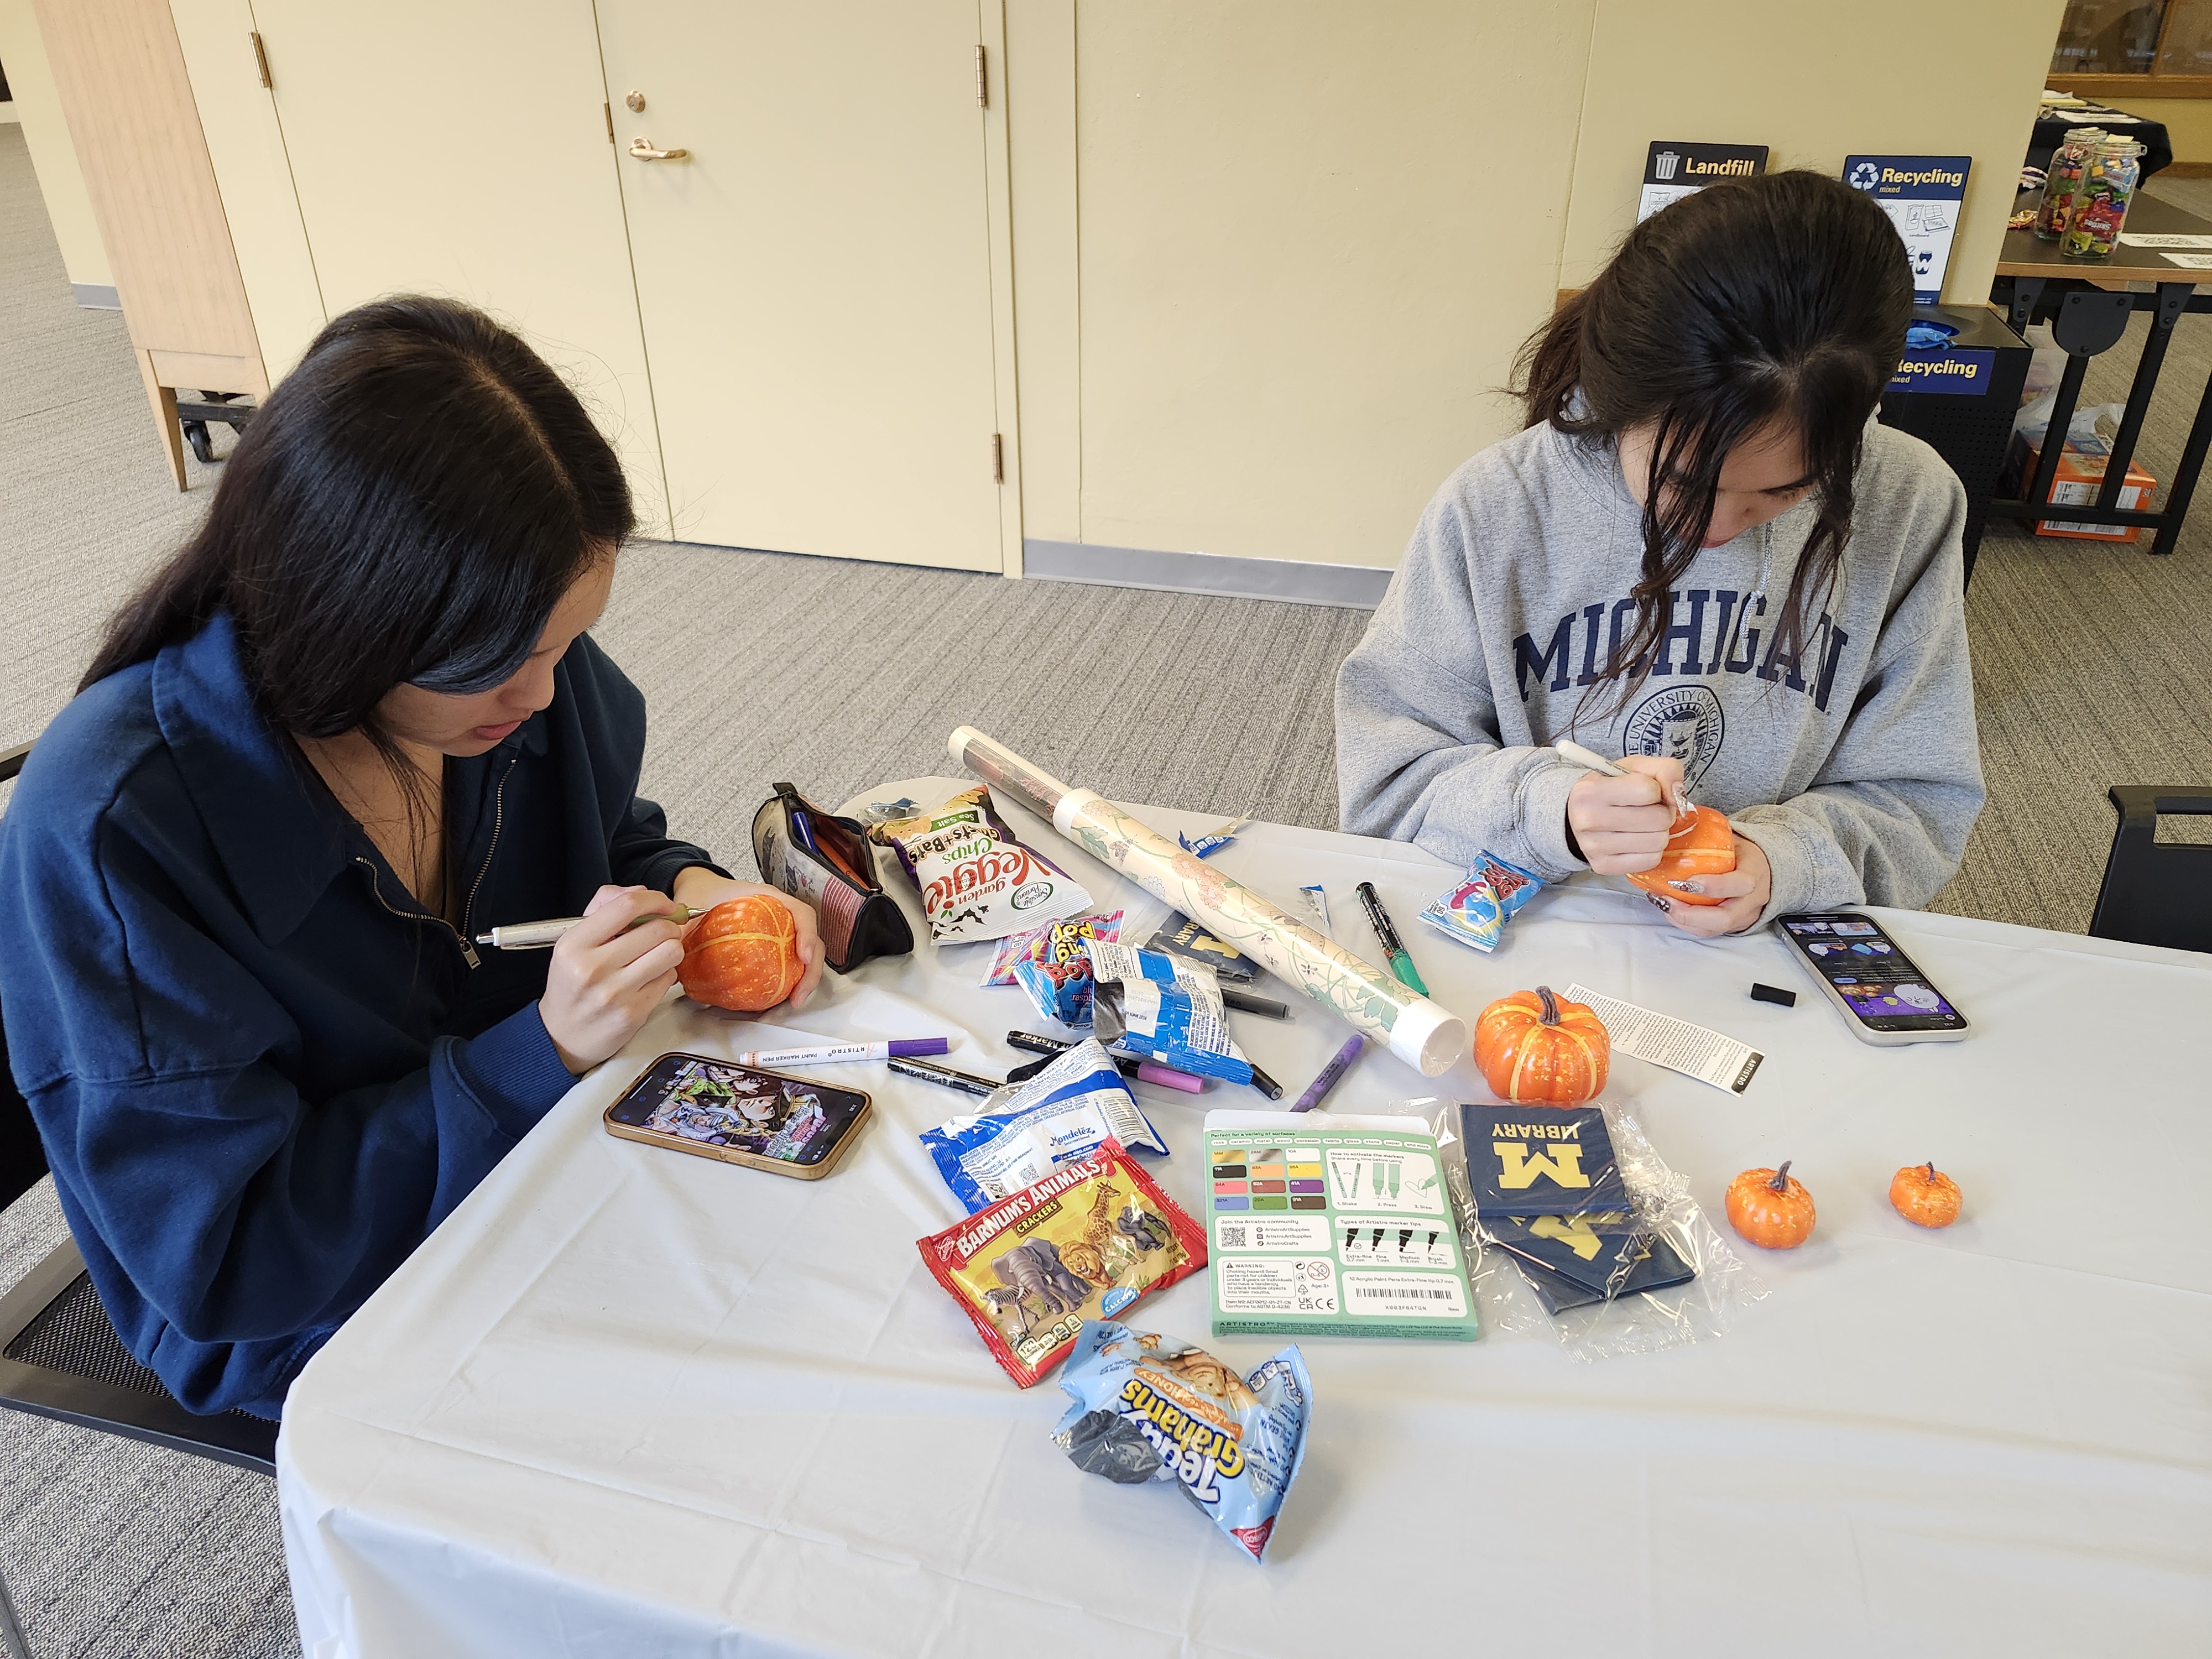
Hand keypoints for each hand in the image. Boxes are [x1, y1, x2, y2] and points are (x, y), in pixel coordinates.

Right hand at [539, 886, 688, 1072]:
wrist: (562, 1035)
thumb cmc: (572, 983)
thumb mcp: (574, 941)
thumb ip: (604, 908)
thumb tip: (641, 891)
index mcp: (575, 944)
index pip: (626, 906)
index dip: (654, 899)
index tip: (663, 904)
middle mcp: (593, 968)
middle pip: (657, 929)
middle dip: (668, 926)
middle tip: (662, 932)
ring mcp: (615, 992)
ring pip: (670, 952)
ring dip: (671, 948)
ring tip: (658, 953)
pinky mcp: (634, 1012)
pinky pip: (669, 978)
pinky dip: (666, 973)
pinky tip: (650, 977)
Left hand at [671, 868, 824, 1010]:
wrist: (698, 889)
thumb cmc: (702, 894)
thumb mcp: (693, 907)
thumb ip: (685, 929)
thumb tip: (674, 963)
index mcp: (768, 899)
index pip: (801, 913)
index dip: (807, 934)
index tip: (802, 957)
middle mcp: (780, 914)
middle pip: (811, 940)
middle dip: (812, 970)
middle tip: (798, 995)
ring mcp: (780, 930)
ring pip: (806, 955)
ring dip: (805, 979)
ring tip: (793, 1001)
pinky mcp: (774, 945)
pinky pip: (790, 962)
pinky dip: (792, 979)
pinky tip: (781, 997)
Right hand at [1566, 755, 1685, 872]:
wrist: (1577, 816)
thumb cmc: (1610, 789)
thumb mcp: (1635, 767)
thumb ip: (1665, 769)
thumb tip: (1677, 797)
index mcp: (1591, 790)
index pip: (1648, 790)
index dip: (1655, 790)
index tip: (1645, 792)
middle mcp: (1588, 820)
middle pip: (1658, 819)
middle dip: (1661, 813)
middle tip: (1648, 811)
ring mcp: (1594, 847)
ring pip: (1658, 841)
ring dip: (1658, 832)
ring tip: (1644, 825)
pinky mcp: (1604, 866)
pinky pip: (1651, 860)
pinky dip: (1651, 850)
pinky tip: (1638, 841)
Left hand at [1644, 834, 1771, 936]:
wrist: (1765, 868)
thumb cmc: (1742, 852)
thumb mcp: (1732, 838)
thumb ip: (1709, 833)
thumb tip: (1672, 819)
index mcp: (1755, 872)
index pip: (1740, 884)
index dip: (1714, 886)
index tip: (1687, 881)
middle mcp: (1752, 899)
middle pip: (1725, 918)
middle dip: (1691, 914)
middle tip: (1667, 900)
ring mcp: (1743, 915)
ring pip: (1714, 930)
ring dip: (1684, 922)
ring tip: (1664, 904)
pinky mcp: (1732, 925)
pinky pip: (1708, 932)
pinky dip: (1686, 924)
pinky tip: (1670, 910)